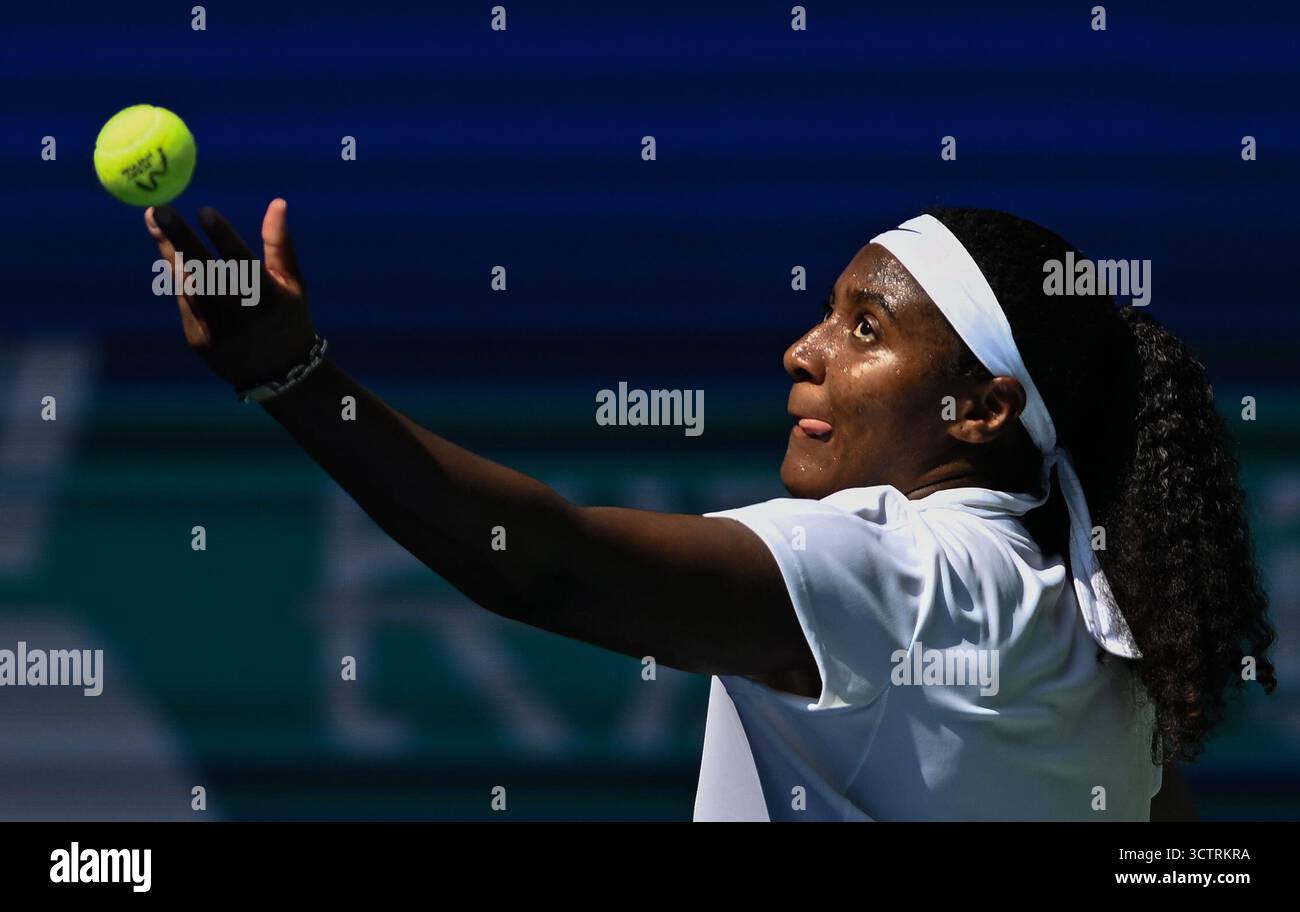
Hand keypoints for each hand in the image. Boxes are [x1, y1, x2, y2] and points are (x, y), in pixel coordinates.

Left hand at [145, 199, 318, 391]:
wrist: (279, 374)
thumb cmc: (288, 317)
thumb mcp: (293, 283)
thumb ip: (280, 244)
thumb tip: (277, 202)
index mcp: (268, 299)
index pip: (242, 263)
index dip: (222, 237)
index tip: (204, 210)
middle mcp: (240, 316)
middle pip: (203, 272)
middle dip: (178, 239)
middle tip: (157, 209)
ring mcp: (216, 331)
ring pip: (187, 285)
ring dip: (169, 252)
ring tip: (155, 221)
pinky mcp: (198, 340)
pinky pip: (186, 301)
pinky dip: (181, 278)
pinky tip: (178, 258)